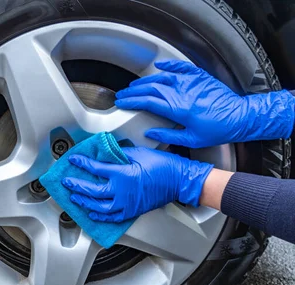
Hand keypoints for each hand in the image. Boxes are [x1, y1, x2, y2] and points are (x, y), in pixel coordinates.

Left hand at [62, 147, 212, 222]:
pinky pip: (112, 217)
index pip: (96, 169)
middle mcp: (121, 192)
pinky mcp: (132, 211)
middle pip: (92, 191)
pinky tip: (92, 214)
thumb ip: (120, 154)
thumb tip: (108, 152)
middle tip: (67, 183)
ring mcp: (126, 204)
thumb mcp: (139, 153)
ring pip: (99, 207)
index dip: (82, 163)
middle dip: (77, 186)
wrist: (180, 181)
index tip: (73, 160)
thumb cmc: (163, 166)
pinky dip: (100, 216)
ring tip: (75, 199)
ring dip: (84, 203)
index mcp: (122, 174)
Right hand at [115, 60, 294, 147]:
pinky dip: (169, 65)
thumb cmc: (218, 130)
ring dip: (146, 80)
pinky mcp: (200, 78)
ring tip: (135, 85)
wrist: (240, 118)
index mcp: (178, 109)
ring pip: (162, 77)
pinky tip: (160, 65)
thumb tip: (151, 133)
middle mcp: (182, 93)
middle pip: (151, 88)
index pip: (148, 102)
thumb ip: (168, 136)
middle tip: (123, 94)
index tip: (122, 102)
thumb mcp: (191, 140)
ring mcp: (191, 83)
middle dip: (133, 91)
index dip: (132, 101)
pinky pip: (181, 67)